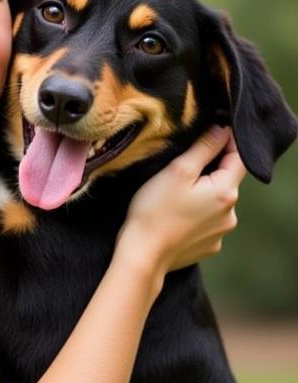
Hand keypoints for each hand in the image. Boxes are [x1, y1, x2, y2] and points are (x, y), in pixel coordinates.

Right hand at [117, 126, 244, 282]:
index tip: (213, 128)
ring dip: (204, 192)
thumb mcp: (177, 171)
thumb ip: (204, 148)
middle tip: (184, 162)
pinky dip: (197, 212)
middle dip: (211, 168)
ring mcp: (221, 232)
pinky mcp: (209, 245)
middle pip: (228, 180)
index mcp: (226, 192)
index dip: (228, 140)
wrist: (143, 254)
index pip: (239, 157)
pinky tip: (176, 213)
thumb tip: (222, 130)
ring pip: (217, 201)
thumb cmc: (154, 210)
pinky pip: (208, 221)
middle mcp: (231, 214)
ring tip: (175, 191)